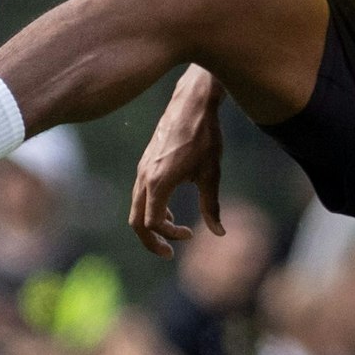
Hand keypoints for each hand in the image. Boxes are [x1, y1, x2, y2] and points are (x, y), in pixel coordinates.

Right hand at [129, 69, 225, 257]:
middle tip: (169, 252)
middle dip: (151, 241)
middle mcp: (144, 177)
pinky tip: (169, 209)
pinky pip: (140, 194)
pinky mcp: (145, 162)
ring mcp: (142, 169)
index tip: (190, 233)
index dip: (169, 235)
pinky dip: (151, 208)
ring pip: (136, 207)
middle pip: (136, 222)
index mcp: (158, 182)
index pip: (153, 224)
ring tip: (174, 230)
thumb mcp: (211, 173)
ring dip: (151, 224)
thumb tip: (219, 234)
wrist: (192, 102)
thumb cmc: (204, 136)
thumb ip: (211, 206)